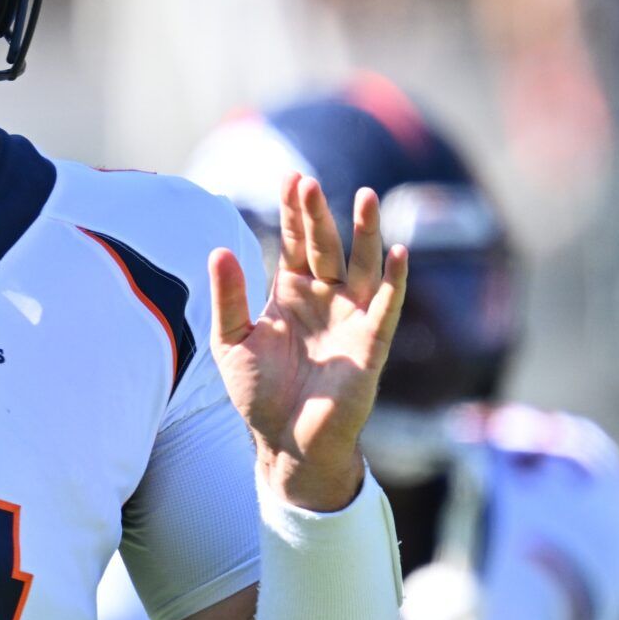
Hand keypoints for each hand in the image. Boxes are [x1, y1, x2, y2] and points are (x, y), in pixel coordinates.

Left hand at [209, 174, 409, 511]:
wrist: (285, 441)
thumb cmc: (257, 392)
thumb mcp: (232, 341)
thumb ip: (228, 298)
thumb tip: (219, 249)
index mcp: (290, 292)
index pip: (295, 241)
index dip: (294, 212)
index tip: (291, 177)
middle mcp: (324, 298)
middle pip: (325, 246)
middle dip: (318, 215)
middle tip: (308, 182)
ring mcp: (349, 318)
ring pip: (362, 265)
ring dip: (365, 232)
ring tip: (366, 195)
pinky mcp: (371, 344)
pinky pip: (386, 306)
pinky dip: (395, 280)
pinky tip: (399, 252)